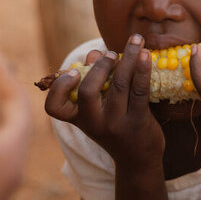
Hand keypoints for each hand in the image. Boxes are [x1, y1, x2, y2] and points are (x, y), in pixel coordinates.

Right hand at [44, 34, 162, 168]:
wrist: (138, 159)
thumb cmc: (114, 125)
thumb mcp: (98, 109)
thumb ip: (94, 79)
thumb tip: (96, 53)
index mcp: (78, 119)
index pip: (54, 108)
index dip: (59, 88)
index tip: (74, 72)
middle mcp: (94, 123)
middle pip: (88, 91)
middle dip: (100, 66)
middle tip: (111, 54)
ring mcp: (116, 124)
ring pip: (119, 84)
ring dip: (128, 57)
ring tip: (136, 40)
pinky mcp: (138, 121)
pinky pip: (140, 90)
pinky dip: (142, 69)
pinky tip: (146, 54)